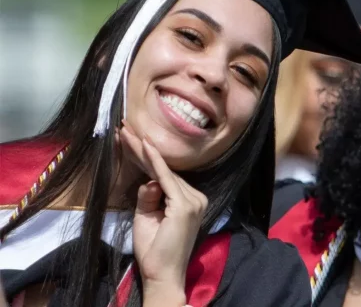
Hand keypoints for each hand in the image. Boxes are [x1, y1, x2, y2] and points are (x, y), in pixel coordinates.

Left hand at [118, 122, 207, 301]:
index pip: (164, 175)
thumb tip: (149, 180)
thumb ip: (148, 196)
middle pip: (164, 170)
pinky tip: (144, 147)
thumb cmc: (154, 250)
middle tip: (123, 128)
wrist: (162, 273)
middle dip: (141, 150)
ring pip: (162, 171)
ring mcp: (193, 201)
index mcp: (189, 201)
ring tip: (124, 133)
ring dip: (142, 152)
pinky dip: (154, 162)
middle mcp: (196, 198)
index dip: (146, 158)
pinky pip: (166, 178)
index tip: (129, 140)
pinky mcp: (184, 205)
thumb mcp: (146, 217)